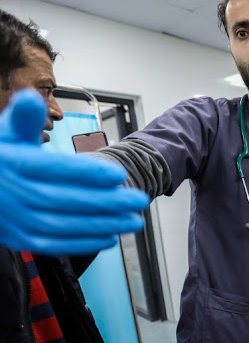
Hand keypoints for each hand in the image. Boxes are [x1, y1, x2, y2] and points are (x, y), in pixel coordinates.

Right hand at [0, 90, 149, 254]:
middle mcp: (11, 194)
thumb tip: (32, 98)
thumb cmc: (1, 156)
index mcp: (11, 164)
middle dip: (106, 202)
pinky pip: (53, 244)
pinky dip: (82, 243)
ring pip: (63, 225)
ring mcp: (14, 220)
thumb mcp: (6, 133)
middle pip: (64, 199)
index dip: (88, 172)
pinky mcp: (19, 239)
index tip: (119, 174)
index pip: (53, 168)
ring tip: (133, 221)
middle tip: (140, 200)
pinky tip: (109, 237)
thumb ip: (24, 118)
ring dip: (102, 225)